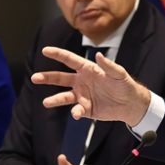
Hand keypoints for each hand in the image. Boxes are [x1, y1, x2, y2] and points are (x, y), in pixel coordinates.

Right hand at [32, 47, 151, 126]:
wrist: (130, 105)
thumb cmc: (125, 85)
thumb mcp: (119, 73)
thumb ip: (108, 65)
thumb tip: (98, 54)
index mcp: (87, 69)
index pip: (69, 60)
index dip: (57, 54)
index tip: (45, 50)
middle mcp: (81, 81)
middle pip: (60, 78)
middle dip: (47, 78)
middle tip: (34, 78)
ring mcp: (82, 95)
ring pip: (64, 96)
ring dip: (55, 99)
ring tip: (46, 102)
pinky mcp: (86, 109)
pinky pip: (76, 110)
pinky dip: (74, 112)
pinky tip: (76, 113)